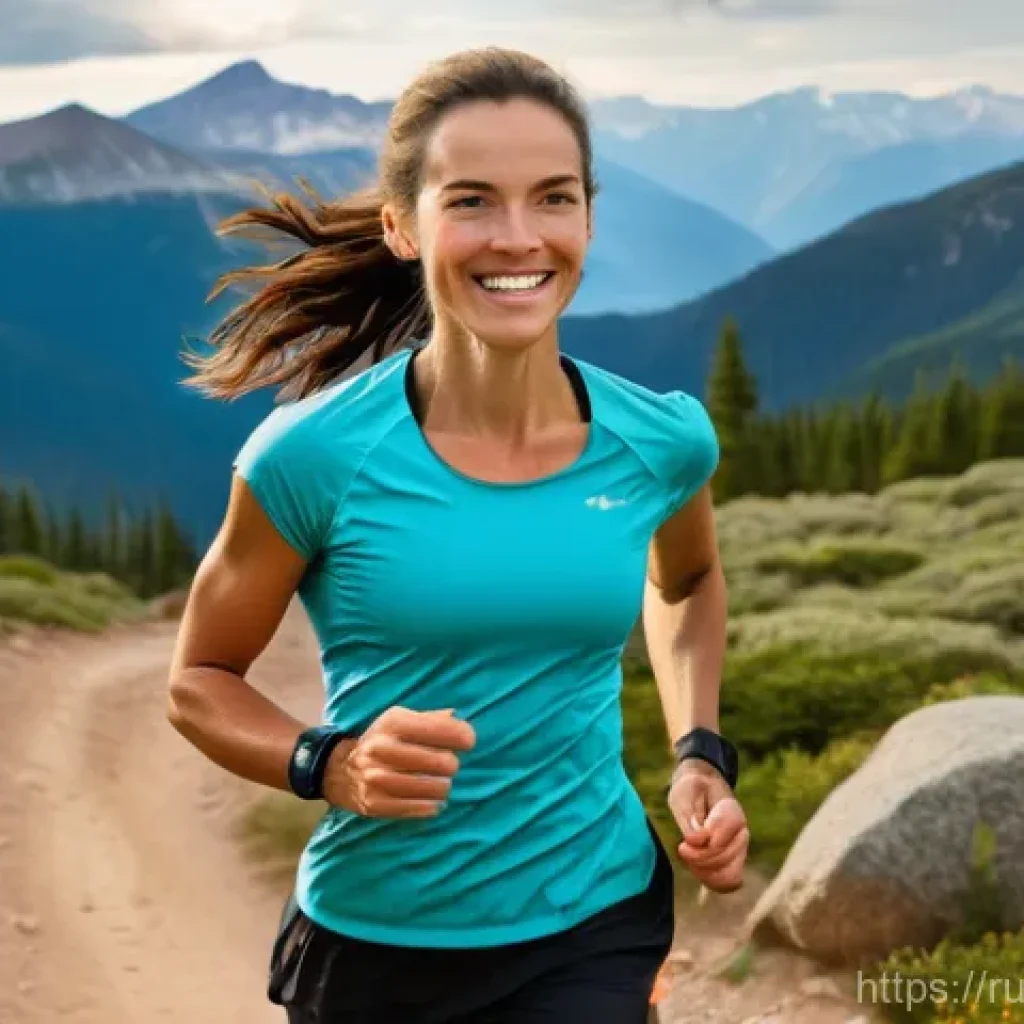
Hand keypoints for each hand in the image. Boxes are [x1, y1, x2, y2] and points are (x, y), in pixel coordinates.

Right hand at [322, 707, 475, 817]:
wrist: (339, 771)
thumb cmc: (383, 741)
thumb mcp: (401, 720)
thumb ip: (431, 718)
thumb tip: (457, 718)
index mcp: (392, 723)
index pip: (441, 729)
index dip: (463, 736)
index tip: (467, 741)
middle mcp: (382, 749)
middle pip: (443, 762)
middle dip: (452, 764)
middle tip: (447, 765)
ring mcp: (377, 778)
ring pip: (436, 788)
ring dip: (443, 786)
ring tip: (439, 782)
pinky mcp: (376, 804)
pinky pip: (421, 808)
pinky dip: (432, 804)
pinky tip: (431, 798)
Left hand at [668, 758, 748, 892]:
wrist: (702, 788)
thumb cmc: (690, 790)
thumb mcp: (683, 795)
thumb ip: (689, 816)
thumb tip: (696, 840)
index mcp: (731, 812)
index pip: (720, 841)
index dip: (699, 849)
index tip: (682, 844)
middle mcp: (741, 833)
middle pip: (723, 860)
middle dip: (698, 860)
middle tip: (682, 848)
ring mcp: (740, 849)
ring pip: (728, 876)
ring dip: (704, 872)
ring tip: (689, 858)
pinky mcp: (734, 861)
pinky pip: (729, 882)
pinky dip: (711, 880)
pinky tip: (696, 868)